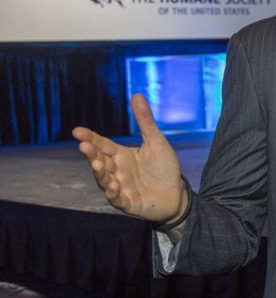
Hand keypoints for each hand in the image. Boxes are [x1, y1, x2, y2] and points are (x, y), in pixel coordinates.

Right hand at [72, 94, 186, 223]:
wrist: (177, 193)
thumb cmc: (164, 167)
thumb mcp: (156, 141)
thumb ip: (145, 121)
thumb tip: (136, 94)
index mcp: (121, 155)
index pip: (103, 145)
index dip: (90, 138)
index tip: (76, 130)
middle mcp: (117, 171)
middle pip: (100, 161)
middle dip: (91, 154)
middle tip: (84, 145)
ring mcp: (121, 187)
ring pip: (104, 180)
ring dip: (99, 174)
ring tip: (97, 164)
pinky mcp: (128, 203)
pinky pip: (117, 199)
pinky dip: (113, 193)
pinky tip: (113, 186)